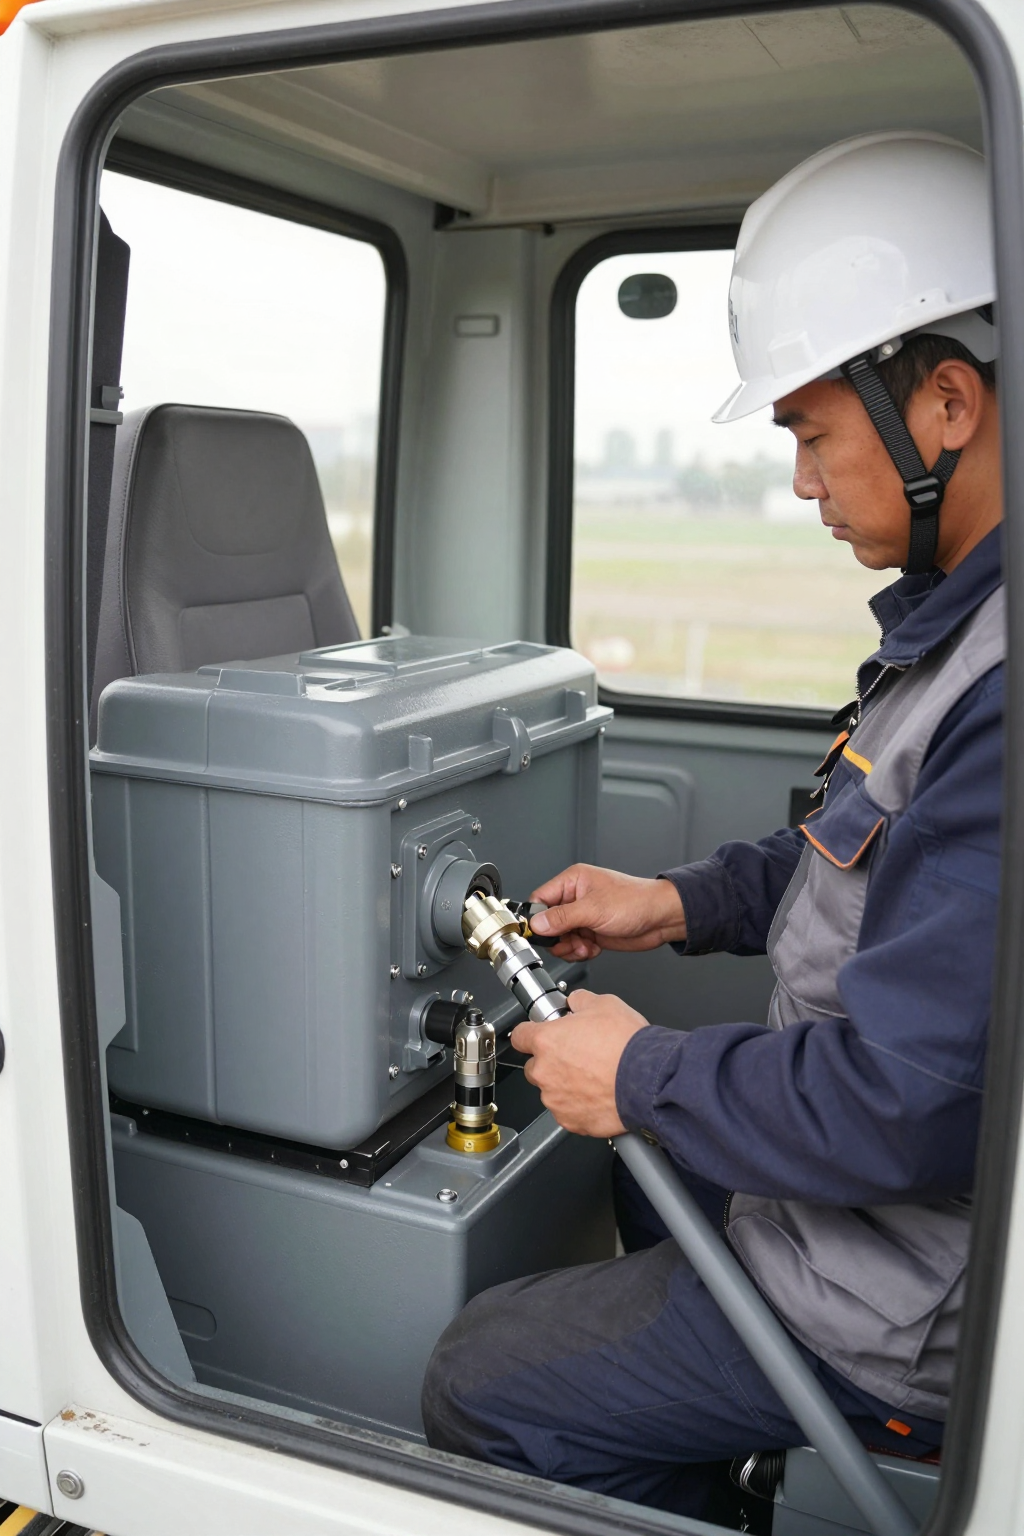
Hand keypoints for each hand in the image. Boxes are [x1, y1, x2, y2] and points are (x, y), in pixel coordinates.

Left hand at [510, 989, 647, 1136]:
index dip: (531, 1033)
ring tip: (593, 1077)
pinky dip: (579, 1106)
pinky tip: (598, 1094)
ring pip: (551, 1091)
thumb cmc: (627, 1046)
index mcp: (547, 1041)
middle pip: (535, 1067)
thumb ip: (581, 1001)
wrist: (649, 1080)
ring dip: (565, 1085)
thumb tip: (576, 1002)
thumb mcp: (605, 1004)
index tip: (539, 1034)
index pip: (520, 1036)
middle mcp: (545, 1073)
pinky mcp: (571, 1122)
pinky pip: (568, 1112)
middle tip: (578, 1057)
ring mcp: (556, 1100)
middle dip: (551, 1062)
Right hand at [529, 864, 686, 959]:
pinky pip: (574, 946)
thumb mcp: (594, 909)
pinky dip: (580, 951)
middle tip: (568, 941)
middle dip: (557, 937)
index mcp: (573, 881)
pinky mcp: (592, 931)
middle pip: (548, 922)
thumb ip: (562, 917)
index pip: (541, 899)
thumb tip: (537, 923)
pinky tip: (592, 948)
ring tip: (584, 946)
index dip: (537, 918)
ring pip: (560, 937)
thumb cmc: (636, 901)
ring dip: (570, 947)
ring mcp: (584, 916)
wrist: (661, 919)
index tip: (540, 933)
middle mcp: (576, 897)